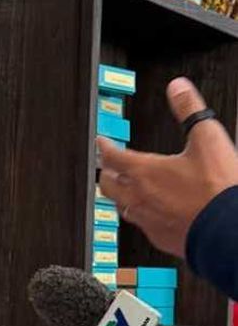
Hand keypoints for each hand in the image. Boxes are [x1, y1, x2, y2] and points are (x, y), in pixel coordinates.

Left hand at [98, 77, 237, 257]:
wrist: (231, 231)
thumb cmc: (219, 190)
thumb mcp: (208, 140)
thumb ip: (190, 110)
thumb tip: (178, 88)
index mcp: (145, 172)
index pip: (112, 156)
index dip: (104, 146)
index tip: (101, 142)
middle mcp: (139, 197)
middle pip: (108, 184)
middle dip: (107, 172)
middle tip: (108, 166)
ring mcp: (147, 220)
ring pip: (121, 207)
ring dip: (120, 195)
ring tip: (124, 189)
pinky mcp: (160, 237)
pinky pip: (141, 225)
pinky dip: (140, 215)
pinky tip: (150, 213)